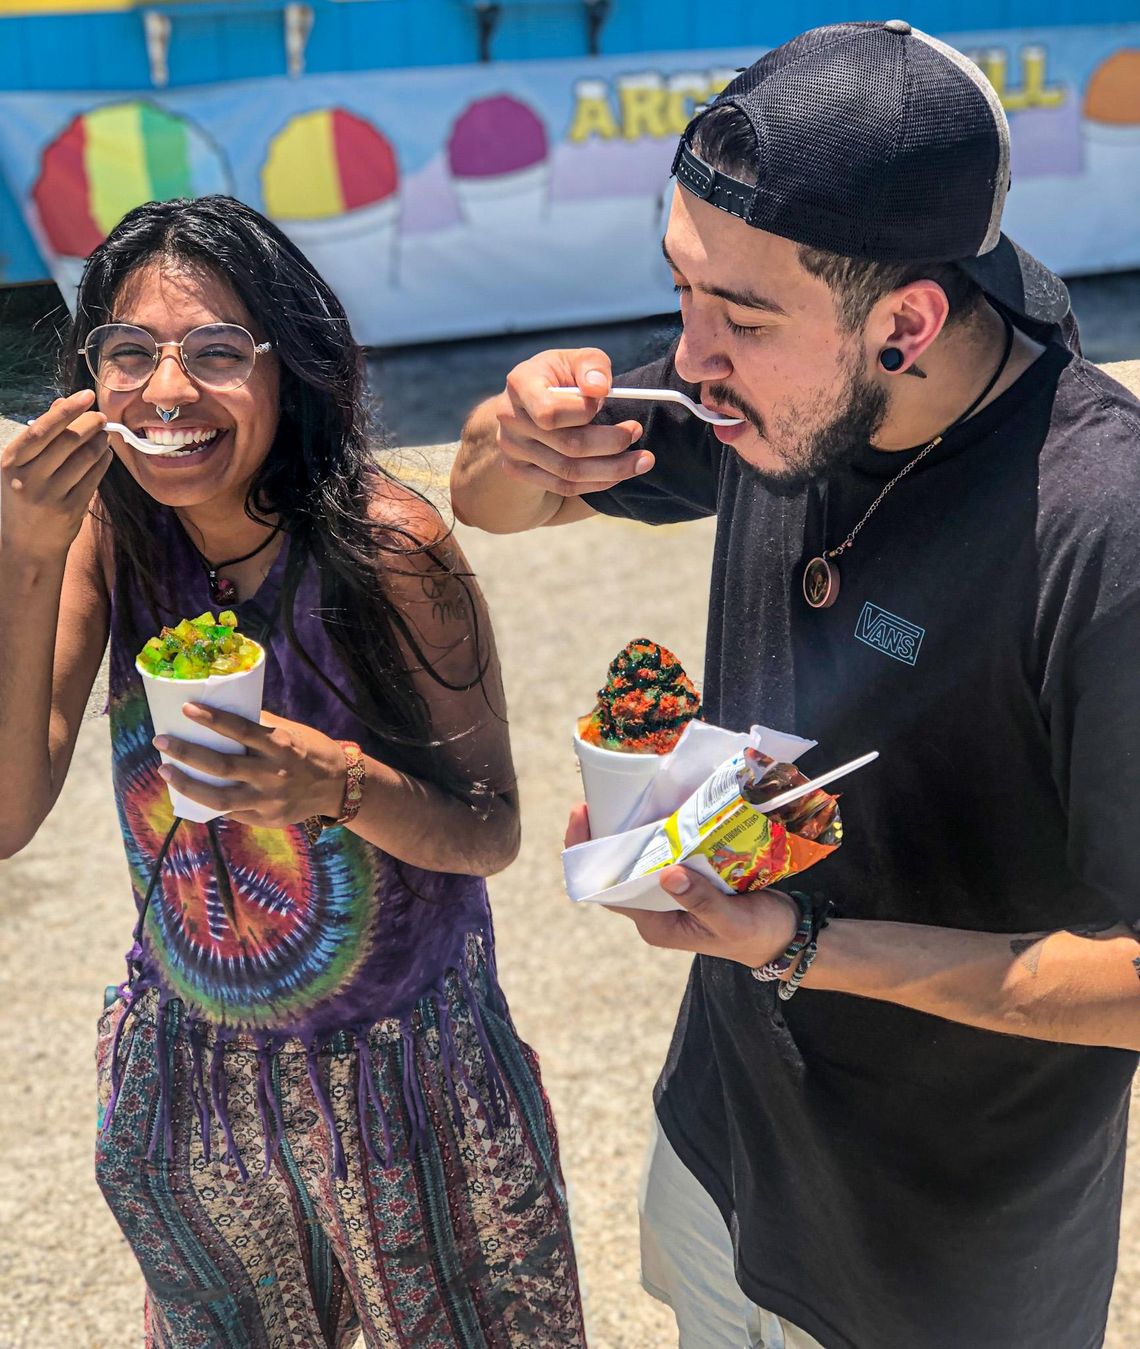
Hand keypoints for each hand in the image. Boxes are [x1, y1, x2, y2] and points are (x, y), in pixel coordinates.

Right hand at [1, 392, 113, 564]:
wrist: (26, 545)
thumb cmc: (24, 497)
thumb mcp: (21, 466)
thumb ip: (41, 436)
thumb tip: (62, 404)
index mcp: (11, 462)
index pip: (42, 429)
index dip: (67, 410)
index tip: (87, 395)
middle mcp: (28, 478)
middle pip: (67, 441)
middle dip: (90, 424)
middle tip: (101, 417)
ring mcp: (50, 496)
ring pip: (84, 459)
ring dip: (100, 442)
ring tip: (104, 435)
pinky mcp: (70, 510)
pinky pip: (94, 478)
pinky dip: (103, 462)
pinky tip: (105, 454)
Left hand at [154, 706, 346, 827]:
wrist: (339, 786)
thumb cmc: (311, 751)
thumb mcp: (291, 732)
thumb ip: (260, 727)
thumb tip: (222, 713)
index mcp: (282, 745)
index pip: (241, 730)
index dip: (212, 719)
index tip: (186, 709)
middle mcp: (274, 774)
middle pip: (222, 766)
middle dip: (187, 752)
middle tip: (161, 740)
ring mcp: (270, 800)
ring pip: (219, 797)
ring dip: (187, 784)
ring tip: (165, 770)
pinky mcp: (267, 819)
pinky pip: (231, 812)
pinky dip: (209, 801)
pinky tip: (191, 791)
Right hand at [496, 348, 651, 496]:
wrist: (528, 402)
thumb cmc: (559, 377)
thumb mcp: (576, 360)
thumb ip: (591, 366)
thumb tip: (599, 387)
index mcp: (520, 385)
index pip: (551, 412)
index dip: (584, 411)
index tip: (609, 400)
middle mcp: (510, 419)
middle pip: (567, 445)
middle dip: (611, 443)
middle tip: (637, 433)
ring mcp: (512, 449)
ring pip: (568, 472)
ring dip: (612, 470)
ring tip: (640, 461)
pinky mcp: (518, 471)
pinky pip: (563, 486)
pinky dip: (596, 483)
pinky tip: (617, 473)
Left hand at [564, 805, 798, 967]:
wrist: (786, 934)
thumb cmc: (757, 935)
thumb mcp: (730, 921)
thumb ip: (700, 901)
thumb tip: (668, 874)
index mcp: (655, 924)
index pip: (606, 890)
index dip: (588, 854)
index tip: (583, 816)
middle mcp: (655, 908)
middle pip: (618, 868)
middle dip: (607, 833)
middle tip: (603, 795)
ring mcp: (671, 892)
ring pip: (641, 856)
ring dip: (635, 827)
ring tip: (629, 793)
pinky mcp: (689, 876)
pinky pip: (667, 850)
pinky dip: (663, 828)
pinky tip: (665, 802)